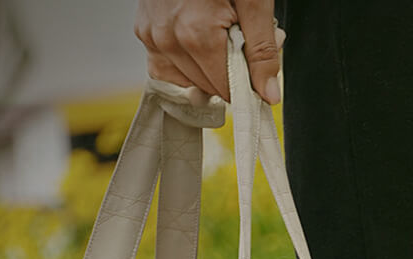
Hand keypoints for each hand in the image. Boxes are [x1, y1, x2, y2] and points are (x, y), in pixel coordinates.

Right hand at [134, 0, 284, 104]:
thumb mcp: (254, 1)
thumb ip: (262, 51)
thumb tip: (269, 95)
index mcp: (197, 35)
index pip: (226, 88)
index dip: (245, 82)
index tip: (254, 63)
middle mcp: (168, 40)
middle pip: (207, 86)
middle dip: (227, 70)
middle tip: (236, 36)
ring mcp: (152, 37)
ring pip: (186, 81)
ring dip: (204, 68)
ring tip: (215, 32)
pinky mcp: (144, 32)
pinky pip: (164, 68)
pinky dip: (182, 64)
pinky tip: (194, 42)